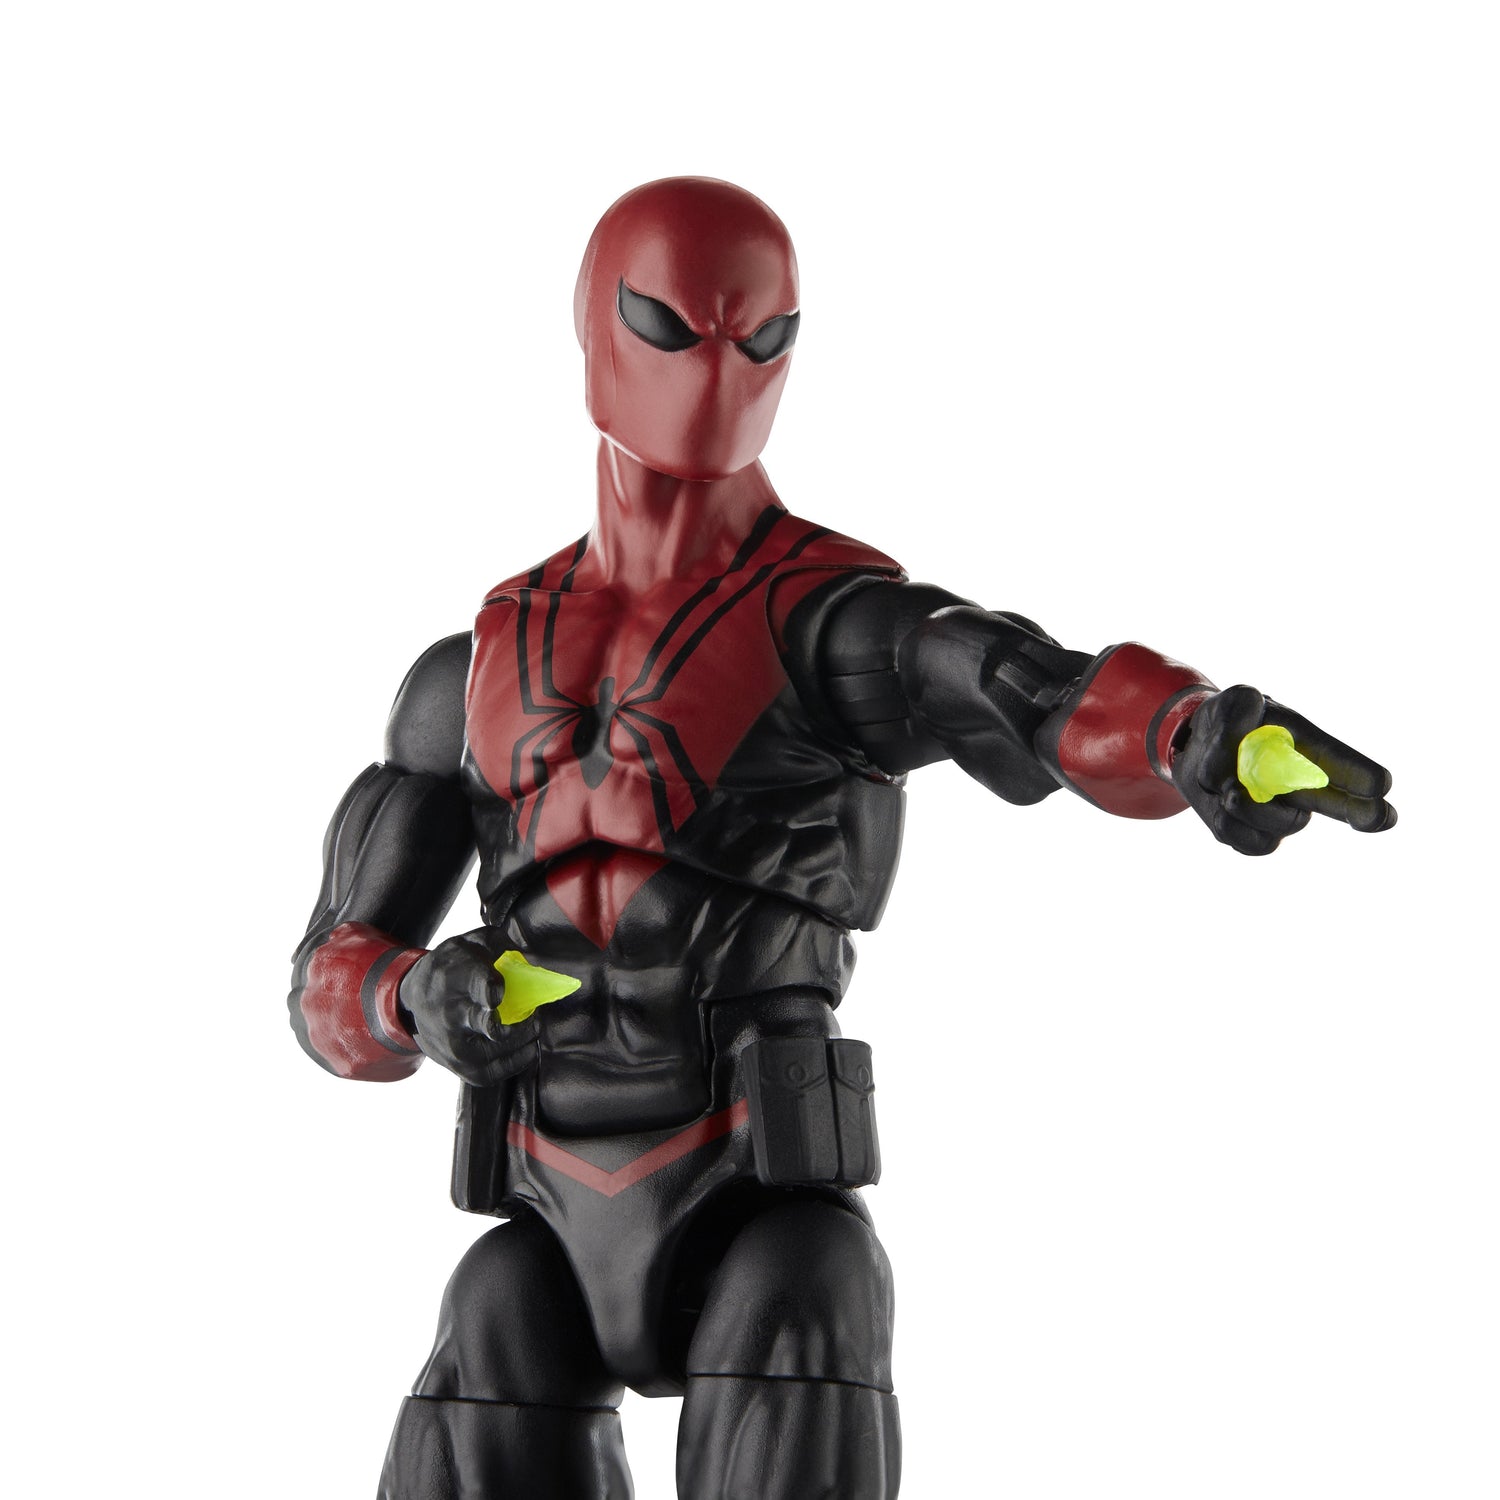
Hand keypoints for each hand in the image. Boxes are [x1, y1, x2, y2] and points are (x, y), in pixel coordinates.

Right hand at [398, 928, 540, 1085]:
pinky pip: (495, 1072)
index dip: (496, 989)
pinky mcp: (458, 1066)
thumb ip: (499, 944)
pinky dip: (518, 1060)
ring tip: (533, 1026)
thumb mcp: (467, 943)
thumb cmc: (449, 969)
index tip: (504, 990)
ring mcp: (454, 1044)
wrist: (411, 1002)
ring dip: (525, 1039)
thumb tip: (530, 958)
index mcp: (454, 978)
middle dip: (518, 1022)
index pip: (480, 986)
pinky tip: (527, 1046)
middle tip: (532, 1014)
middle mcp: (451, 1015)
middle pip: (489, 1025)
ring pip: (498, 1050)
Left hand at [1173, 685, 1395, 855]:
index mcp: (1308, 748)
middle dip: (1363, 811)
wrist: (1196, 749)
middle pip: (1343, 805)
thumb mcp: (1234, 701)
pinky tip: (1220, 805)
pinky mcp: (1251, 834)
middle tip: (1380, 816)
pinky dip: (1230, 823)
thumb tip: (1237, 741)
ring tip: (1229, 790)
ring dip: (1255, 808)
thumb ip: (1238, 709)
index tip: (1379, 784)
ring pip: (1286, 825)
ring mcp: (1281, 813)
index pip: (1340, 762)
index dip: (1360, 774)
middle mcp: (1302, 785)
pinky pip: (1250, 842)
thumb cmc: (1228, 721)